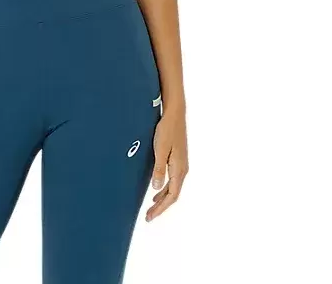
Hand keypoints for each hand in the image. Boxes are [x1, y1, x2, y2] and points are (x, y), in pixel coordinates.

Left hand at [146, 106, 187, 221]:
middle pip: (173, 195)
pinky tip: (157, 189)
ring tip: (151, 207)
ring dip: (162, 198)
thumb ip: (158, 169)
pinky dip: (164, 188)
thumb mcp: (160, 150)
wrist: (174, 114)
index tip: (150, 217)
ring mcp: (181, 164)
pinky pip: (172, 179)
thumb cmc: (167, 130)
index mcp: (179, 169)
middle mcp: (183, 169)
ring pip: (173, 188)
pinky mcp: (178, 159)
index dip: (161, 208)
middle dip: (161, 207)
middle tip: (148, 216)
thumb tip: (156, 188)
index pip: (171, 196)